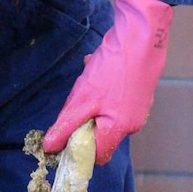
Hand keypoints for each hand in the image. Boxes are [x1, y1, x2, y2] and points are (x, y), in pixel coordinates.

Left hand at [43, 0, 172, 164]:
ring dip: (91, 99)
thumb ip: (65, 126)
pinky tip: (99, 68)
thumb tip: (49, 148)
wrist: (142, 35)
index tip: (64, 136)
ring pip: (104, 113)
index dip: (78, 150)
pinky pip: (112, 98)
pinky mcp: (138, 92)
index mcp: (120, 130)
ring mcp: (138, 107)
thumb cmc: (114, 69)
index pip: (96, 156)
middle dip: (84, 118)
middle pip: (99, 134)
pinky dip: (101, 87)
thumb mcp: (83, 100)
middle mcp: (132, 123)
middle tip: (79, 98)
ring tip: (90, 77)